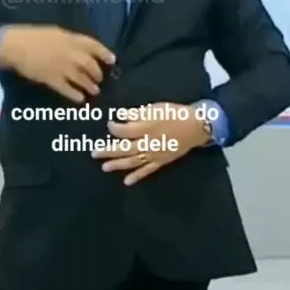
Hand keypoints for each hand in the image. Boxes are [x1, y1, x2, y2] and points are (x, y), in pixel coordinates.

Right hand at [0, 25, 114, 101]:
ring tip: (94, 91)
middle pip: (90, 65)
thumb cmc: (34, 36)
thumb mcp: (56, 32)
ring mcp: (62, 67)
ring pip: (82, 78)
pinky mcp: (52, 79)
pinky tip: (80, 99)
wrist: (14, 45)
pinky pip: (68, 89)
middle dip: (97, 73)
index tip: (112, 60)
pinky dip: (75, 94)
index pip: (93, 46)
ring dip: (90, 86)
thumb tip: (82, 49)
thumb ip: (70, 41)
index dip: (105, 53)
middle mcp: (70, 53)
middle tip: (100, 79)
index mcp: (70, 39)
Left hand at [92, 102, 210, 184]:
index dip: (113, 128)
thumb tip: (122, 116)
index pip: (123, 130)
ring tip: (104, 167)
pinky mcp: (161, 162)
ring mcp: (154, 154)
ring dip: (118, 165)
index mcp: (145, 127)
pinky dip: (137, 176)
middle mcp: (147, 143)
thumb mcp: (155, 107)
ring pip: (132, 161)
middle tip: (94, 153)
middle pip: (124, 148)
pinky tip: (126, 181)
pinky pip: (147, 171)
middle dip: (108, 151)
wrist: (195, 126)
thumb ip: (138, 113)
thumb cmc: (174, 113)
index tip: (109, 124)